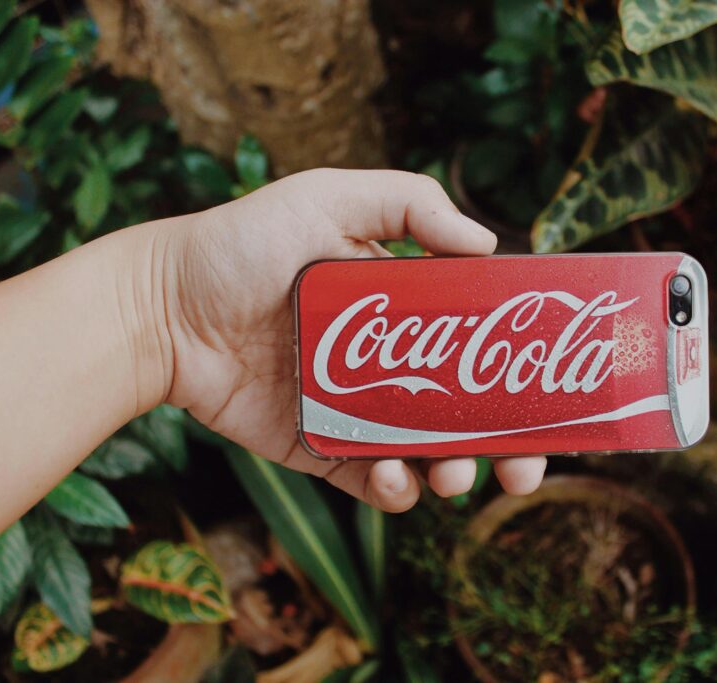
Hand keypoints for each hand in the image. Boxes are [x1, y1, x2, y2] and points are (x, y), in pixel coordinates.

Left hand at [148, 169, 547, 510]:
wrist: (161, 310)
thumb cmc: (241, 245)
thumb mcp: (328, 197)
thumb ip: (410, 206)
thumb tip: (489, 245)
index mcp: (407, 307)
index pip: (482, 341)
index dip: (523, 369)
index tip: (555, 388)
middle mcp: (391, 362)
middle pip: (470, 411)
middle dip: (507, 444)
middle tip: (521, 465)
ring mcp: (358, 410)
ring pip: (430, 455)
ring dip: (457, 472)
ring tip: (453, 473)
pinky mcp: (322, 449)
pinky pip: (373, 482)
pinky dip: (394, 490)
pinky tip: (391, 478)